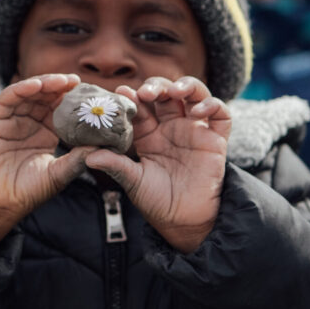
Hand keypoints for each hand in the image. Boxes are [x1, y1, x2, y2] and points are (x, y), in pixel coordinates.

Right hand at [0, 75, 92, 258]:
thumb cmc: (29, 191)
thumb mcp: (59, 173)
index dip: (74, 98)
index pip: (61, 108)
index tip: (90, 92)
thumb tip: (105, 146)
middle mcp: (28, 120)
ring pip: (28, 92)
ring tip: (61, 81)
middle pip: (46, 95)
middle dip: (61, 86)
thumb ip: (78, 159)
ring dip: (45, 83)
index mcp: (46, 131)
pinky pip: (8, 98)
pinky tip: (36, 85)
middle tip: (76, 81)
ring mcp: (10, 118)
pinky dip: (22, 88)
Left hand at [85, 76, 230, 253]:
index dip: (132, 98)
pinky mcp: (216, 140)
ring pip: (194, 95)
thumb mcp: (133, 181)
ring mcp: (195, 130)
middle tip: (146, 93)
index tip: (121, 93)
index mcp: (149, 134)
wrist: (184, 222)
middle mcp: (172, 127)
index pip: (141, 107)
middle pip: (166, 94)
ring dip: (186, 86)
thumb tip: (88, 156)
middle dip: (156, 87)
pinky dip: (212, 105)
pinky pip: (221, 115)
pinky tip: (198, 111)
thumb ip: (115, 165)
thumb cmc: (157, 201)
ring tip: (175, 91)